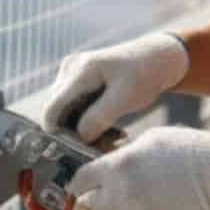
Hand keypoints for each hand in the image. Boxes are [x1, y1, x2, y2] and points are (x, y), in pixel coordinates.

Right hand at [43, 32, 189, 140]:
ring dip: (84, 130)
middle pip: (57, 112)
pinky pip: (74, 108)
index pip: (52, 108)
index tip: (78, 152)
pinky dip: (88, 122)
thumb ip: (99, 118)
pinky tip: (110, 129)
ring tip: (113, 139)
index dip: (57, 134)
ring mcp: (72, 74)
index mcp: (80, 71)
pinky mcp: (77, 82)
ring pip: (66, 113)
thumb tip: (79, 137)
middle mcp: (69, 70)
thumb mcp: (125, 98)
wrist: (157, 58)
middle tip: (103, 148)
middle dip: (74, 134)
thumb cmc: (144, 75)